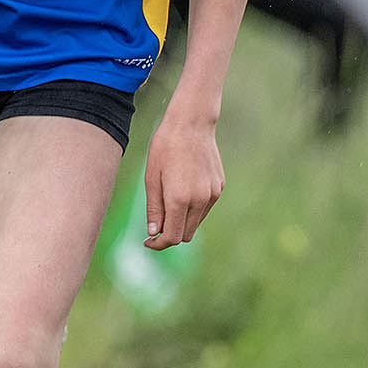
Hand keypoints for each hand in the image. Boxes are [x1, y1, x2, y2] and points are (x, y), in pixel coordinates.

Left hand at [143, 100, 224, 249]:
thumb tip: (154, 233)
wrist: (192, 124)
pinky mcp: (219, 187)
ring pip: (196, 223)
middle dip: (169, 233)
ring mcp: (212, 194)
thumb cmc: (166, 147)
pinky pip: (204, 208)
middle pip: (185, 235)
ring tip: (169, 200)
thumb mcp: (152, 178)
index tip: (148, 241)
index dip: (158, 244)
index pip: (172, 237)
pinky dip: (193, 208)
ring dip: (182, 221)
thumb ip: (154, 208)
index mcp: (180, 199)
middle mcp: (200, 200)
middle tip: (156, 223)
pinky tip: (184, 188)